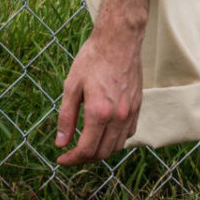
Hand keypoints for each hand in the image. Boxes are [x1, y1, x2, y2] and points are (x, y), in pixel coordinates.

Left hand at [55, 30, 142, 164]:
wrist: (119, 40)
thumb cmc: (93, 59)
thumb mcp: (71, 86)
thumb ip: (66, 117)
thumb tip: (60, 143)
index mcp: (99, 112)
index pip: (86, 150)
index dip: (72, 159)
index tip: (61, 159)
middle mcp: (118, 117)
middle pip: (102, 153)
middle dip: (84, 158)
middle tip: (71, 154)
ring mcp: (131, 112)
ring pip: (117, 146)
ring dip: (100, 151)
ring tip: (86, 144)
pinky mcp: (138, 107)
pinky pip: (128, 133)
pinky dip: (115, 140)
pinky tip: (104, 132)